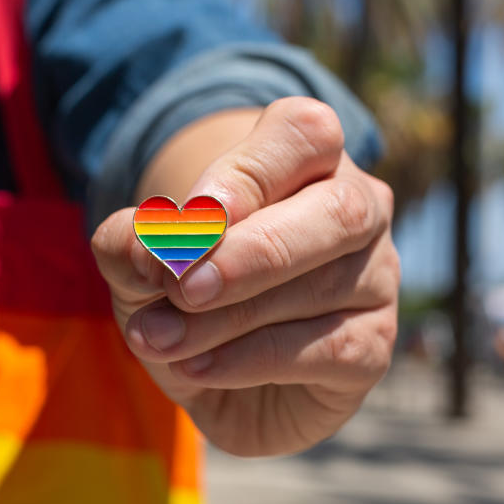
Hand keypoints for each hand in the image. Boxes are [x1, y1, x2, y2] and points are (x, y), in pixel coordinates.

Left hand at [91, 97, 398, 456]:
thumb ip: (129, 243)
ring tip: (155, 338)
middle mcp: (357, 212)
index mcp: (307, 161)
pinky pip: (328, 350)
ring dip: (226, 318)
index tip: (193, 214)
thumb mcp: (140, 261)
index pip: (306, 134)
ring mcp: (374, 280)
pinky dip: (250, 361)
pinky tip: (195, 367)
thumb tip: (143, 248)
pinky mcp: (372, 347)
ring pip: (322, 288)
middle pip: (339, 210)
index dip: (250, 174)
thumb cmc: (183, 289)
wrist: (206, 369)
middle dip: (254, 251)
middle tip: (180, 286)